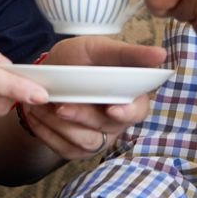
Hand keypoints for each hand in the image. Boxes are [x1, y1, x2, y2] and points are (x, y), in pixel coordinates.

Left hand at [17, 36, 166, 159]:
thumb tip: (161, 54)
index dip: (127, 113)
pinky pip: (64, 149)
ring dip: (61, 126)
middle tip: (61, 107)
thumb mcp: (101, 49)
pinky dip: (47, 132)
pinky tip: (35, 115)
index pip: (138, 111)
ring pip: (86, 142)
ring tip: (42, 106)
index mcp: (130, 97)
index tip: (112, 108)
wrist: (50, 74)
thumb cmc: (81, 59)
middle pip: (107, 128)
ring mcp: (98, 138)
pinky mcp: (76, 149)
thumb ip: (128, 54)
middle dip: (83, 117)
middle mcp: (117, 122)